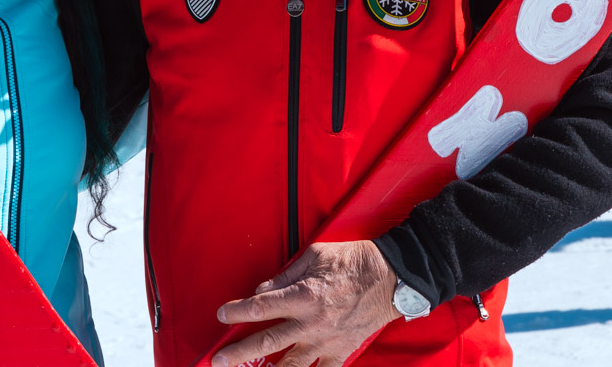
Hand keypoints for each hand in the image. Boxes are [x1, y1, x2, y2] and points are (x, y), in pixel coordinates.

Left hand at [212, 240, 400, 366]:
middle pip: (267, 342)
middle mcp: (311, 323)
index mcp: (303, 296)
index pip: (260, 307)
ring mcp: (326, 342)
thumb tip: (263, 290)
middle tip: (219, 360)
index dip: (237, 312)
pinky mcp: (341, 352)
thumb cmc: (354, 261)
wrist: (392, 278)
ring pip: (290, 365)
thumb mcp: (315, 255)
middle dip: (239, 353)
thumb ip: (286, 275)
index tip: (222, 314)